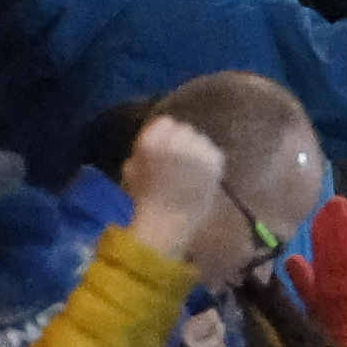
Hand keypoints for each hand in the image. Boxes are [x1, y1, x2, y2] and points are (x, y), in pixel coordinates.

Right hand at [121, 116, 232, 266]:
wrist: (167, 224)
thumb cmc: (145, 200)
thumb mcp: (131, 168)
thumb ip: (142, 149)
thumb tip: (155, 137)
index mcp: (151, 140)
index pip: (165, 122)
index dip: (165, 135)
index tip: (165, 149)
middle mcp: (175, 140)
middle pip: (184, 129)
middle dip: (182, 143)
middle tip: (180, 162)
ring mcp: (197, 150)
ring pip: (201, 140)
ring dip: (197, 152)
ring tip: (192, 171)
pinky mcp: (214, 161)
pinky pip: (214, 154)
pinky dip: (210, 163)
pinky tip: (203, 177)